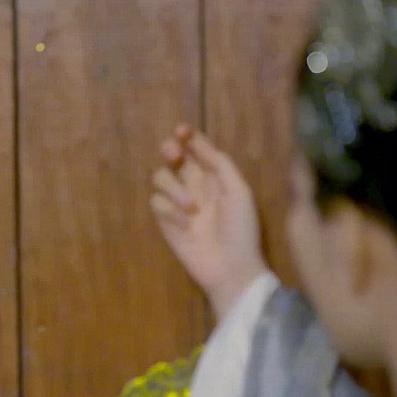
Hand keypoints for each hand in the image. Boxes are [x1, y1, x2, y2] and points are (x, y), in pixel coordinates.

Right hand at [150, 124, 268, 319]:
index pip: (196, 148)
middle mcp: (193, 185)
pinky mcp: (165, 221)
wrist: (230, 266)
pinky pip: (156, 202)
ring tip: (190, 207)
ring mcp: (177, 203)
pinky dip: (168, 210)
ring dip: (172, 187)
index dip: (187, 136)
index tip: (182, 131)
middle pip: (172, 157)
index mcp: (214, 176)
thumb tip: (198, 143)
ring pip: (160, 177)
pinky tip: (184, 224)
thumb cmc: (241, 229)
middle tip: (174, 154)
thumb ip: (220, 164)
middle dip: (170, 150)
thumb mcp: (239, 191)